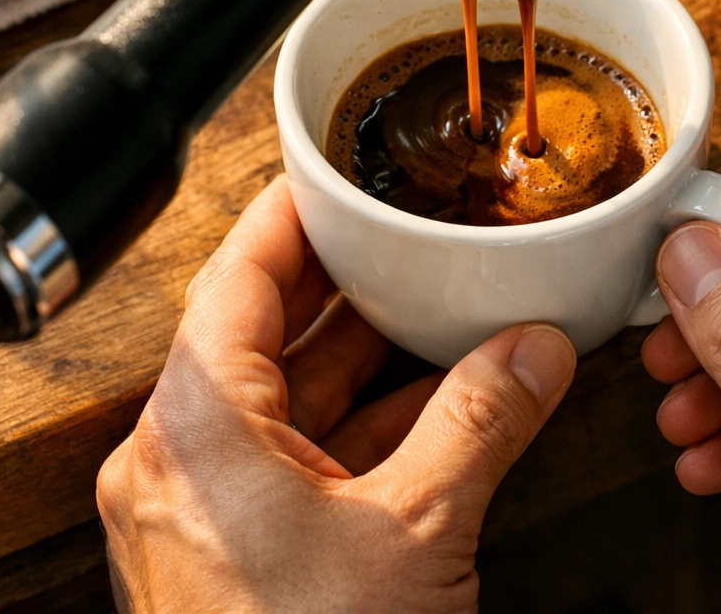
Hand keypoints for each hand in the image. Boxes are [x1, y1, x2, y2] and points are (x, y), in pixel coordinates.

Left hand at [97, 175, 575, 613]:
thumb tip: (535, 349)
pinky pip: (304, 451)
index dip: (293, 214)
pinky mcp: (244, 547)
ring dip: (362, 350)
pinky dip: (365, 416)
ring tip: (428, 298)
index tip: (337, 173)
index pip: (241, 276)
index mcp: (198, 430)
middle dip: (344, 279)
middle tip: (401, 230)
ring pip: (290, 392)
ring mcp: (211, 505)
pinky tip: (433, 392)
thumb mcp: (416, 533)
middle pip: (265, 328)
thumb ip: (480, 420)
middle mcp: (185, 459)